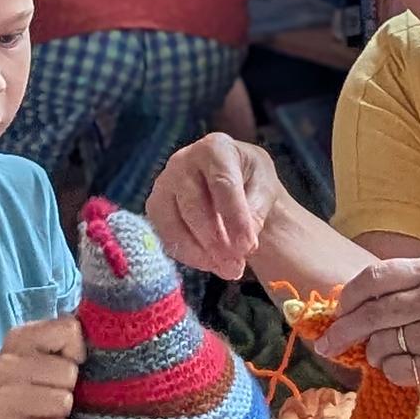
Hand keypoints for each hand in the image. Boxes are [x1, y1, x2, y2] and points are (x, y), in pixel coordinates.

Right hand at [0, 316, 85, 418]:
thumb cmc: (17, 379)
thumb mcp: (31, 347)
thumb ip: (61, 336)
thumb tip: (99, 334)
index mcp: (20, 338)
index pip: (70, 330)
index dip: (75, 349)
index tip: (64, 360)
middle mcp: (9, 366)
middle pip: (70, 373)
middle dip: (68, 384)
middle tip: (50, 389)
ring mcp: (6, 401)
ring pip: (65, 403)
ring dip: (61, 410)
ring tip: (43, 408)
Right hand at [145, 132, 282, 278]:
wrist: (233, 184)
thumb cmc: (250, 181)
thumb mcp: (264, 188)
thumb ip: (256, 211)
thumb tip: (243, 243)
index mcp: (215, 148)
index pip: (223, 183)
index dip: (235, 218)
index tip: (248, 247)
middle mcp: (182, 160)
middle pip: (195, 206)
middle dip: (217, 242)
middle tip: (237, 266)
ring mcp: (164, 183)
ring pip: (175, 224)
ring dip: (202, 254)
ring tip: (228, 270)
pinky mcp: (155, 207)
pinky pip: (166, 236)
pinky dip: (189, 255)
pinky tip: (211, 263)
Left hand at [314, 256, 419, 395]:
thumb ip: (403, 287)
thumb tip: (345, 303)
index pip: (375, 277)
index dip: (349, 296)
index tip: (337, 310)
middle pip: (371, 314)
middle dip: (342, 331)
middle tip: (328, 343)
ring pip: (379, 344)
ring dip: (375, 354)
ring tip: (391, 354)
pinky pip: (394, 370)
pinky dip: (393, 371)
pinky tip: (412, 366)